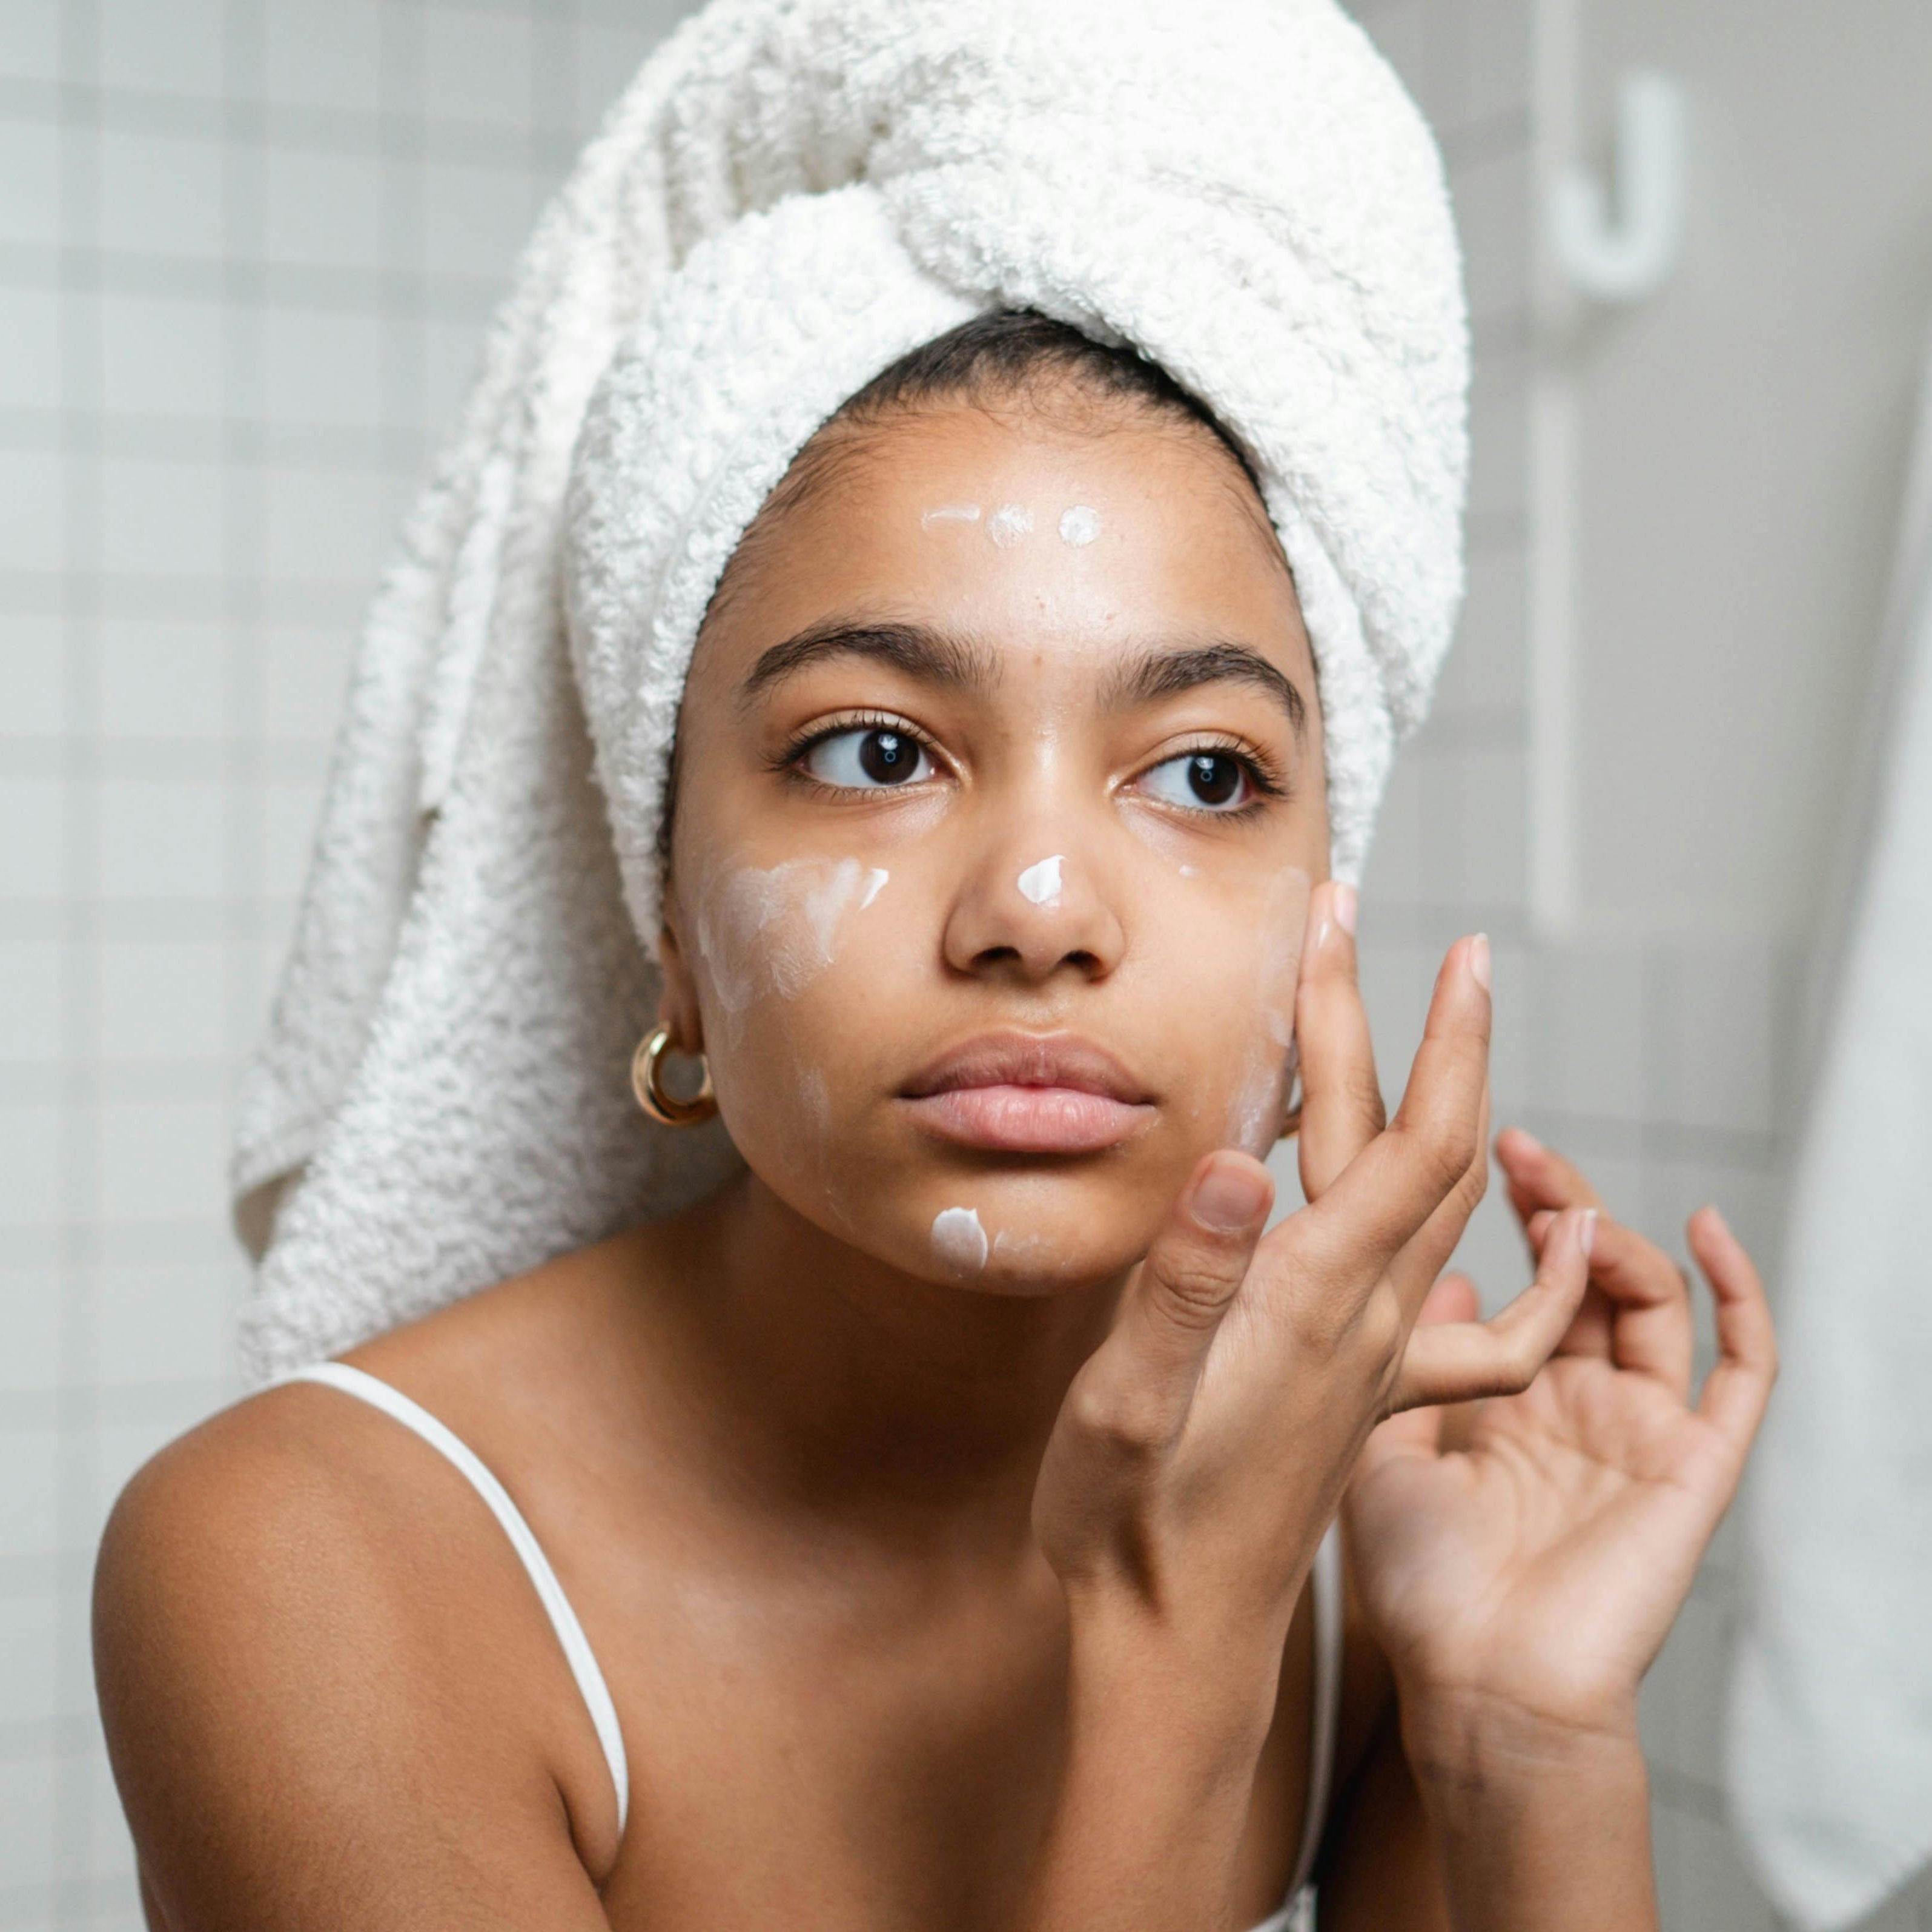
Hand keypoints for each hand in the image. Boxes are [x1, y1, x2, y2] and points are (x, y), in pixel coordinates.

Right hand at [1031, 891, 1590, 1663]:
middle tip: (1373, 928)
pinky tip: (1446, 1206)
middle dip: (1422, 1027)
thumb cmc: (1132, 1526)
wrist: (1176, 1644)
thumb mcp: (1128, 1406)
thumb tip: (1237, 1162)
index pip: (1410, 1139)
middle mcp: (1366, 1321)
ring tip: (1413, 1020)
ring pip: (1433, 1204)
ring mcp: (1371, 1357)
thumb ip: (1184, 1285)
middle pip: (1431, 1148)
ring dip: (1433, 1098)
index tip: (1432, 939)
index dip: (1431, 1032)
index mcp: (1315, 1304)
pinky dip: (1449, 1220)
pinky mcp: (1358, 1390)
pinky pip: (1438, 1288)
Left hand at [1344, 1130, 1778, 1757]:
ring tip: (1562, 1197)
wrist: (1476, 1689)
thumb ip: (1416, 1372)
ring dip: (1615, 1236)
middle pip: (1588, 1278)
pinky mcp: (1694, 1463)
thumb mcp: (1386, 1456)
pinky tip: (1700, 1229)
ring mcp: (1640, 1432)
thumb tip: (1446, 1285)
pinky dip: (1735, 1294)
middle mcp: (1581, 1410)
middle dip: (1558, 1205)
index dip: (1511, 1218)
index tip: (1473, 1153)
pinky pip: (1742, 1369)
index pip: (1529, 1284)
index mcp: (1514, 1407)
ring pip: (1652, 1302)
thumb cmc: (1422, 1594)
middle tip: (1518, 1149)